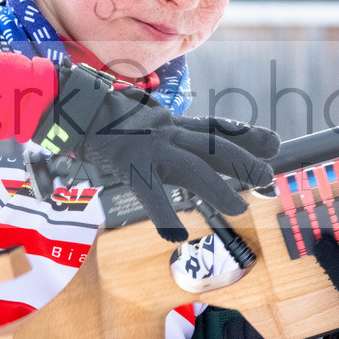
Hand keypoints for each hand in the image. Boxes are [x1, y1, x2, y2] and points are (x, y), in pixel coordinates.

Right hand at [33, 61, 278, 241]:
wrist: (64, 101)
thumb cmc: (98, 114)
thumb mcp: (137, 121)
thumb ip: (160, 133)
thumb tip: (178, 138)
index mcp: (168, 123)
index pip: (215, 128)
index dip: (246, 135)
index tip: (274, 142)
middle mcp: (165, 132)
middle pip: (214, 146)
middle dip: (244, 161)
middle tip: (269, 176)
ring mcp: (148, 147)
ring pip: (192, 168)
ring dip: (218, 189)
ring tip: (239, 209)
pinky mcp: (128, 163)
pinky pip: (151, 194)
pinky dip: (164, 216)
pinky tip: (177, 236)